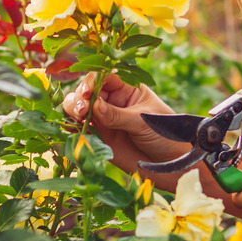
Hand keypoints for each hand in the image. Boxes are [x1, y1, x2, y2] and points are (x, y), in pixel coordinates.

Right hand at [62, 73, 185, 176]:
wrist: (170, 163)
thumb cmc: (165, 133)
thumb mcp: (143, 120)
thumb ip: (117, 114)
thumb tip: (93, 105)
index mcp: (127, 88)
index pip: (103, 77)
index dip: (92, 82)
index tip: (87, 93)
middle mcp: (112, 101)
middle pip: (86, 91)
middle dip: (79, 97)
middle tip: (82, 111)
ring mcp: (103, 119)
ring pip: (78, 109)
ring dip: (73, 111)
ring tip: (79, 119)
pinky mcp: (99, 138)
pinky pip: (79, 130)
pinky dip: (71, 128)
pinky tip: (72, 129)